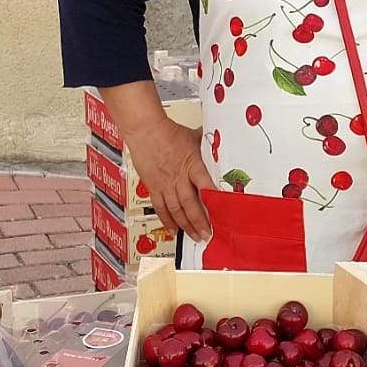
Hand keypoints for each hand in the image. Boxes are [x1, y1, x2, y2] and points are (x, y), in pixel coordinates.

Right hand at [126, 118, 216, 240]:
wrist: (145, 130)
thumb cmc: (168, 132)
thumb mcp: (194, 138)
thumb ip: (207, 149)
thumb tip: (220, 148)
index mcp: (192, 164)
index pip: (205, 184)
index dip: (213, 200)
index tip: (221, 213)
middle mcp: (178, 177)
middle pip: (190, 204)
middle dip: (199, 222)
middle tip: (207, 234)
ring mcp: (165, 184)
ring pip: (176, 209)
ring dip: (186, 225)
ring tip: (194, 236)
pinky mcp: (153, 187)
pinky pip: (160, 207)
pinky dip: (167, 221)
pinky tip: (173, 230)